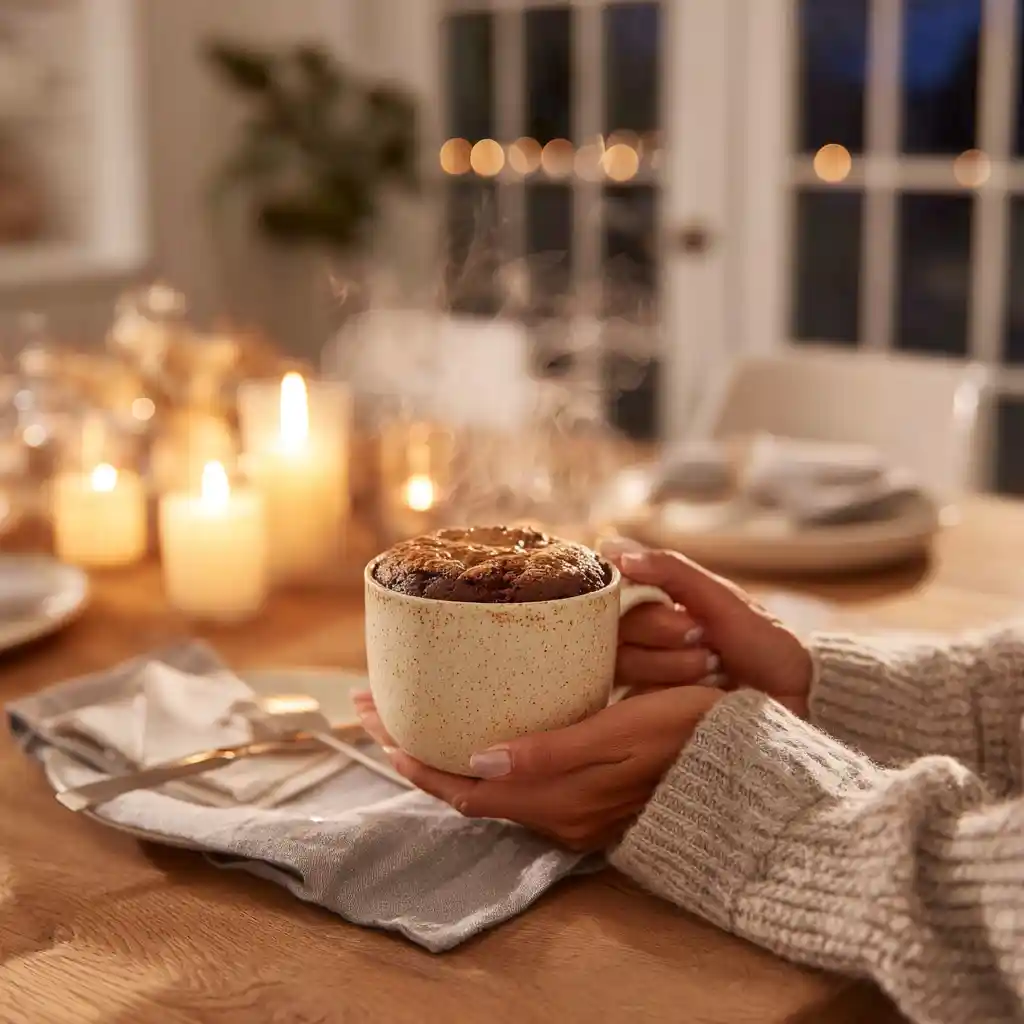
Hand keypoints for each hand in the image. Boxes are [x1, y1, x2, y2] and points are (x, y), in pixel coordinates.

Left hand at [354, 686, 721, 850]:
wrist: (749, 769)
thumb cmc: (692, 735)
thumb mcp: (625, 733)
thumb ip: (553, 752)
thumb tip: (479, 761)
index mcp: (560, 801)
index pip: (464, 791)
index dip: (414, 760)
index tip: (377, 721)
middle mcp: (558, 814)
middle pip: (467, 791)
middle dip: (418, 752)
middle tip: (380, 710)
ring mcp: (573, 810)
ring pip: (489, 789)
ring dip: (447, 756)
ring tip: (417, 715)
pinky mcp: (587, 798)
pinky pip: (517, 786)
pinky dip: (483, 759)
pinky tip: (480, 729)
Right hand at [608, 542, 813, 715]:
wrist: (792, 698)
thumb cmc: (761, 641)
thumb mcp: (720, 597)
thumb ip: (669, 569)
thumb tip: (611, 547)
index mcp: (656, 600)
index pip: (612, 590)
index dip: (628, 595)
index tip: (668, 601)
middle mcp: (641, 634)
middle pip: (615, 627)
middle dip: (663, 630)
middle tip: (702, 635)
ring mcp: (643, 673)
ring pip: (623, 662)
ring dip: (674, 663)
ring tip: (714, 666)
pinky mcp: (647, 708)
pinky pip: (635, 697)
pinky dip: (673, 690)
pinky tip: (704, 690)